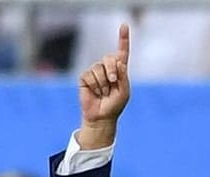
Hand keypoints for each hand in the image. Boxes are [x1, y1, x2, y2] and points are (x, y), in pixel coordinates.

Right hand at [77, 23, 130, 147]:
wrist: (101, 117)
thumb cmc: (115, 105)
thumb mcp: (124, 92)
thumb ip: (124, 76)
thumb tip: (118, 62)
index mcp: (120, 70)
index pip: (122, 52)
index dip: (123, 39)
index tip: (124, 26)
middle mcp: (107, 68)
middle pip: (109, 58)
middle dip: (112, 70)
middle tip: (113, 82)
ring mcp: (95, 72)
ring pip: (99, 68)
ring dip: (103, 83)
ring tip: (104, 93)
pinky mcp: (85, 77)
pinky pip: (89, 75)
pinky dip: (94, 85)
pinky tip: (95, 93)